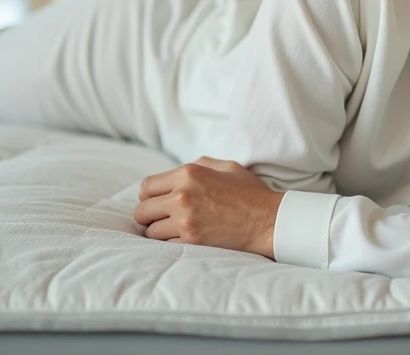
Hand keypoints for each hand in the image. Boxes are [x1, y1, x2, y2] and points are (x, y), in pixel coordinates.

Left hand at [134, 157, 283, 258]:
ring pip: (150, 231)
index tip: (156, 203)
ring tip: (175, 230)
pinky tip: (185, 239)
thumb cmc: (249, 193)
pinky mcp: (191, 241)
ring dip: (159, 232)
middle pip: (142, 210)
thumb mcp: (225, 167)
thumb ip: (198, 165)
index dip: (148, 196)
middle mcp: (182, 195)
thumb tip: (175, 174)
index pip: (146, 187)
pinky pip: (165, 245)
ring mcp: (185, 220)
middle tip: (162, 218)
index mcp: (188, 173)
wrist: (267, 220)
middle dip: (149, 215)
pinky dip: (172, 244)